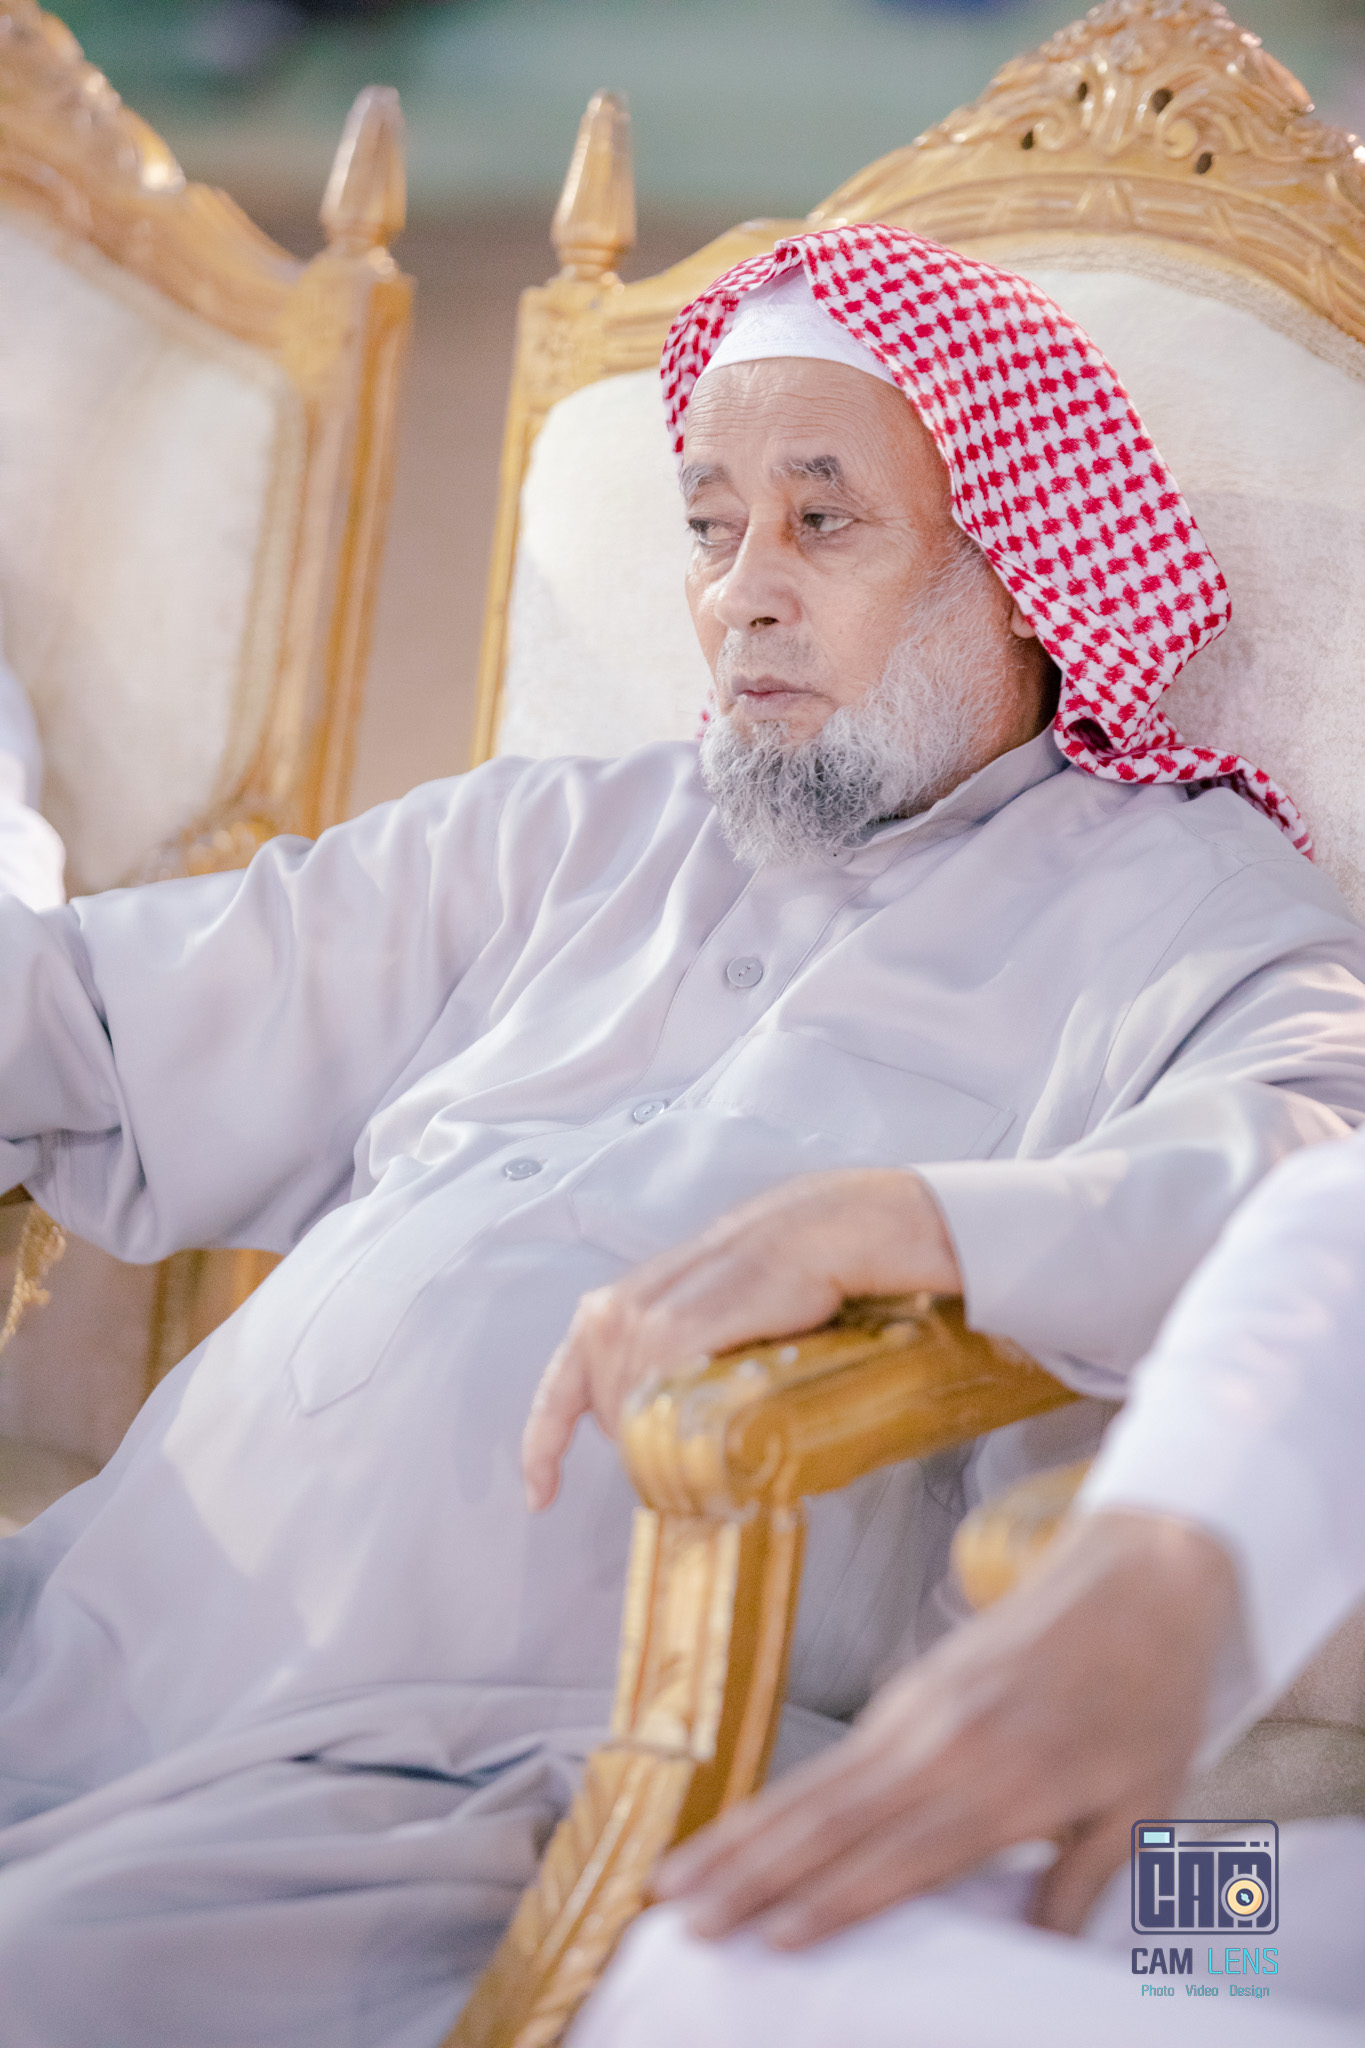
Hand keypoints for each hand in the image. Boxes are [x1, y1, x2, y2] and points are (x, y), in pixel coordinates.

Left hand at [521, 1167, 958, 1510]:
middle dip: (637, 1448)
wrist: (810, 1234)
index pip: (557, 1393)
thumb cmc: (756, 1280)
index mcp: (606, 1313)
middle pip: (606, 1416)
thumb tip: (662, 1429)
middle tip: (685, 1462)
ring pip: (634, 1414)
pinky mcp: (684, 1328)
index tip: (541, 1497)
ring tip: (708, 1452)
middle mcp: (614, 1315)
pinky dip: (676, 1429)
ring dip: (663, 1446)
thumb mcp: (690, 1318)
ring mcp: (647, 1321)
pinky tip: (706, 1439)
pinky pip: (660, 1399)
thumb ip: (665, 1361)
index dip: (544, 1449)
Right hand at [653, 1509, 1238, 1943]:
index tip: (771, 1942)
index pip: (902, 1855)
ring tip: (674, 1878)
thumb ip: (1082, 1884)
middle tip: (682, 1918)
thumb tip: (1034, 1954)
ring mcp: (916, 1709)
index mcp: (1004, 1780)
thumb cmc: (1150, 1697)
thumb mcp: (1143, 1806)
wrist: (1138, 1575)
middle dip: (751, 1875)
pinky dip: (775, 1802)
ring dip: (739, 1837)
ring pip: (812, 1788)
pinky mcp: (909, 1689)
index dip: (834, 1901)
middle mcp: (942, 1742)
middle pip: (829, 1821)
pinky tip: (739, 1833)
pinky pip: (831, 1761)